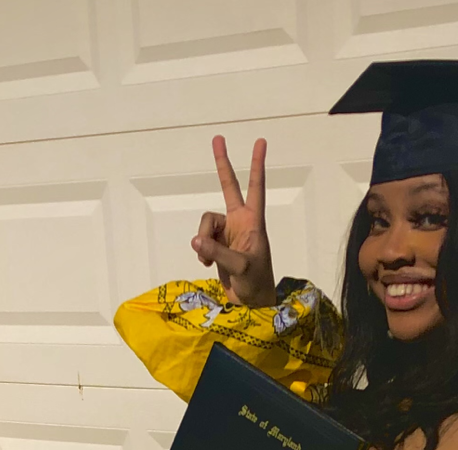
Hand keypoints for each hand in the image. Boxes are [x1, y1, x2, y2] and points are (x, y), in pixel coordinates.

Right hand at [192, 136, 275, 307]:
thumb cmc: (256, 284)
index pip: (255, 188)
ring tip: (208, 260)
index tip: (260, 142)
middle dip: (222, 164)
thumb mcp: (240, 268)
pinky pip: (201, 240)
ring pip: (205, 224)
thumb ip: (218, 253)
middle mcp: (240, 222)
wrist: (251, 304)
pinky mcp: (216, 245)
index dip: (256, 165)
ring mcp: (227, 233)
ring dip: (203, 241)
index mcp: (253, 222)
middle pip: (228, 187)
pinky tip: (207, 265)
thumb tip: (196, 241)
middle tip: (217, 138)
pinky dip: (201, 251)